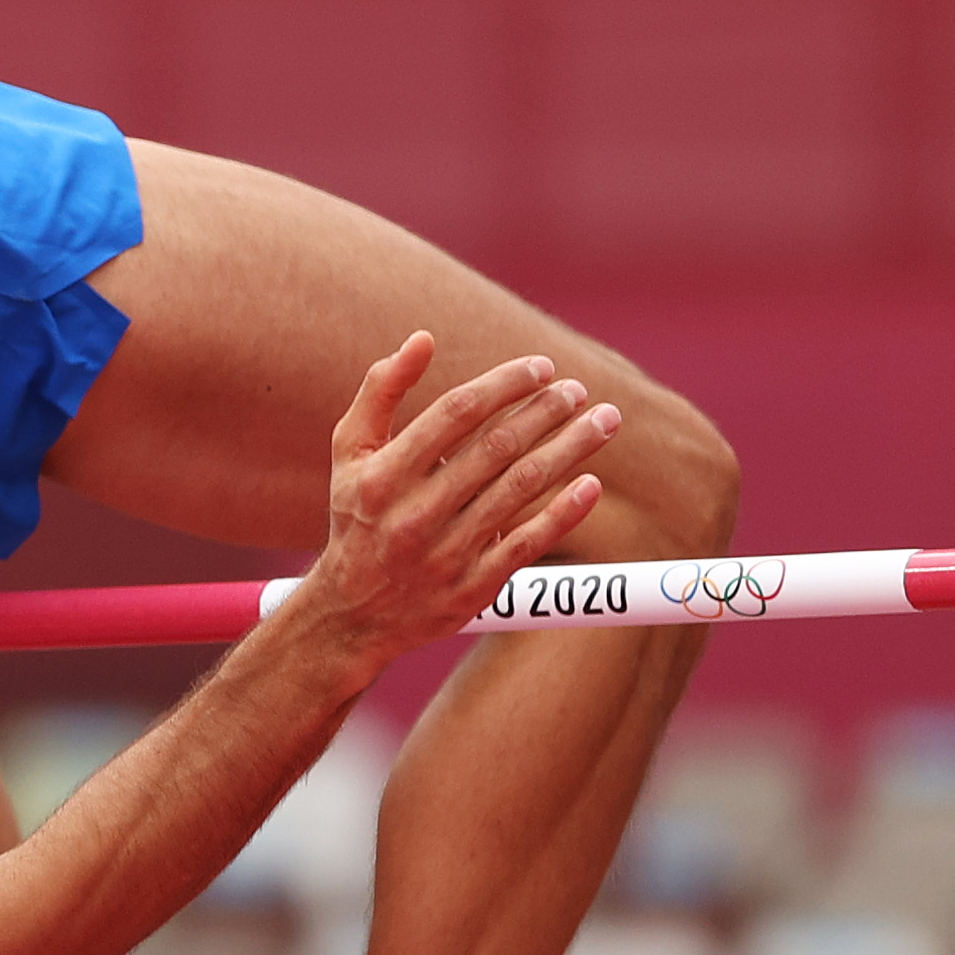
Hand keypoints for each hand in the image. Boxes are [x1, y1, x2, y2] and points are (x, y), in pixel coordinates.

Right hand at [289, 331, 612, 665]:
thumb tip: (422, 339)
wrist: (351, 616)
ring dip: (570, 450)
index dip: (504, 384)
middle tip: (578, 390)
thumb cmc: (357, 518)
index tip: (540, 367)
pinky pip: (528, 544)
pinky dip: (564, 512)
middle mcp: (413, 514)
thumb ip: (380, 392)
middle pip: (496, 448)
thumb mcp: (350, 454)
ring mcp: (445, 554)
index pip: (455, 413)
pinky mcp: (471, 588)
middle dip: (546, 411)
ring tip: (604, 421)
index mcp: (384, 476)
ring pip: (520, 490)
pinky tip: (591, 483)